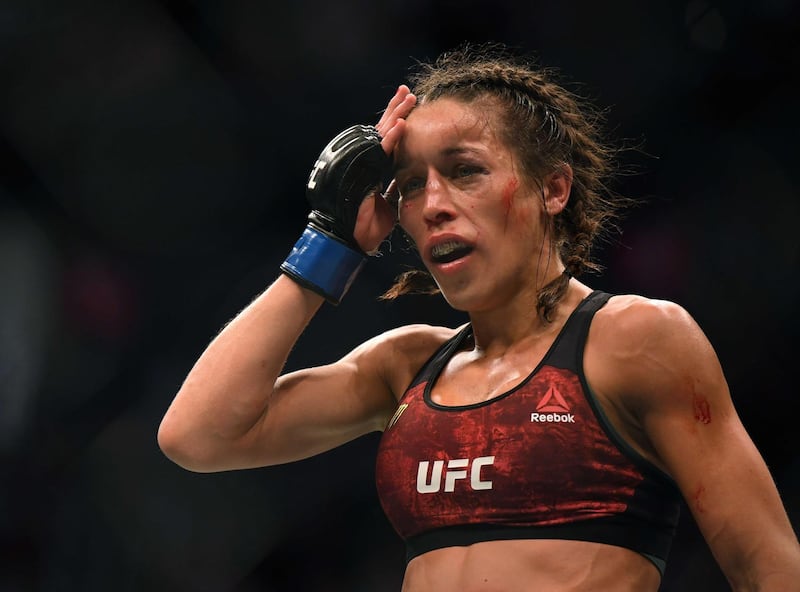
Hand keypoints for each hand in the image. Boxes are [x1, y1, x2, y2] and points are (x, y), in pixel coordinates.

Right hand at [353, 86, 415, 252]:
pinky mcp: (362, 171)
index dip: (397, 123)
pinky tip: (402, 124)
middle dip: (396, 110)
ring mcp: (361, 163)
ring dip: (396, 116)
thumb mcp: (389, 201)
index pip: (385, 140)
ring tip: (408, 99)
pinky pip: (379, 151)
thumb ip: (396, 185)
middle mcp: (365, 161)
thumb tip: (408, 174)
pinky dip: (390, 138)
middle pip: (382, 130)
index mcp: (371, 166)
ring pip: (380, 135)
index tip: (409, 107)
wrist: (353, 239)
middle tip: (408, 92)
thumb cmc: (369, 225)